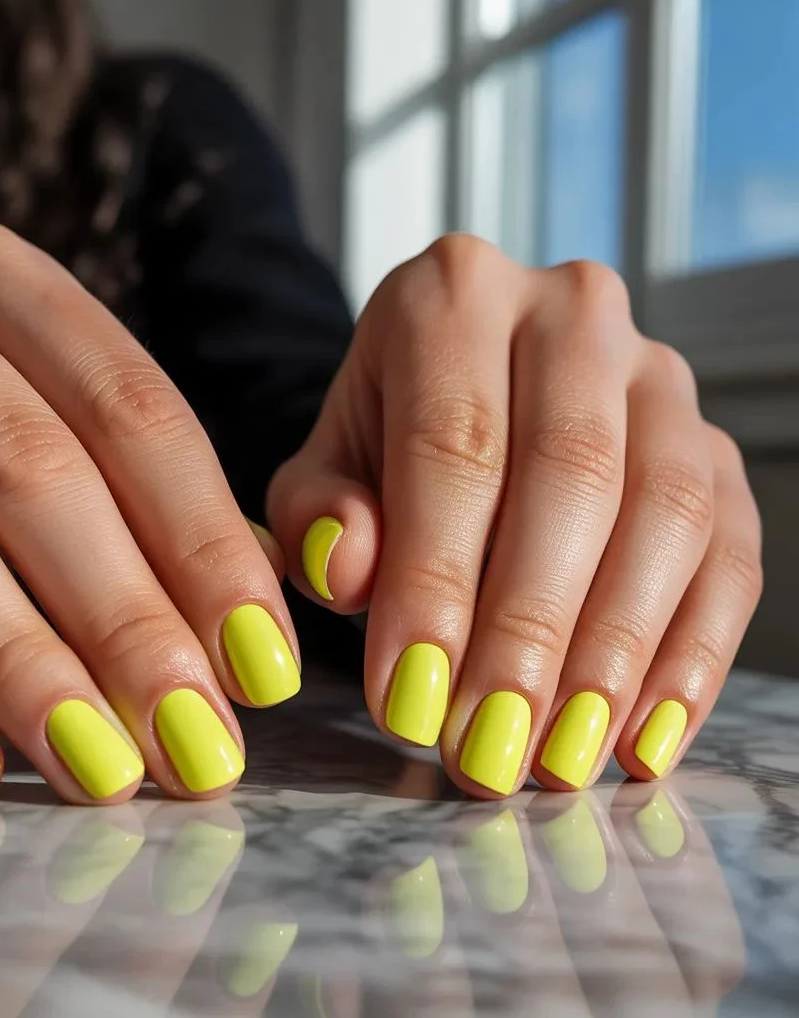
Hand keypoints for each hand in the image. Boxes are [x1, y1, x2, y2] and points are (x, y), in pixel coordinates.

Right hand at [0, 223, 298, 802]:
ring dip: (18, 662)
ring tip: (99, 766)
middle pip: (33, 467)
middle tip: (193, 738)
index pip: (135, 411)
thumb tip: (254, 632)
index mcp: (4, 278)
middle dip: (125, 618)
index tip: (261, 665)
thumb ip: (146, 501)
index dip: (206, 544)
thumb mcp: (45, 424)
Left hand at [269, 235, 761, 797]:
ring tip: (560, 754)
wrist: (462, 393)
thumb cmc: (383, 443)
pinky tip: (640, 732)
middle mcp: (571, 313)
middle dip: (528, 630)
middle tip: (489, 745)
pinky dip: (692, 652)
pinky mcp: (715, 445)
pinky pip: (729, 550)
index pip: (452, 446)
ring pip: (664, 512)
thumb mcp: (325, 466)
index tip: (411, 698)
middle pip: (567, 475)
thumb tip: (356, 571)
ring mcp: (659, 375)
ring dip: (615, 652)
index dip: (433, 581)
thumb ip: (321, 515)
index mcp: (453, 296)